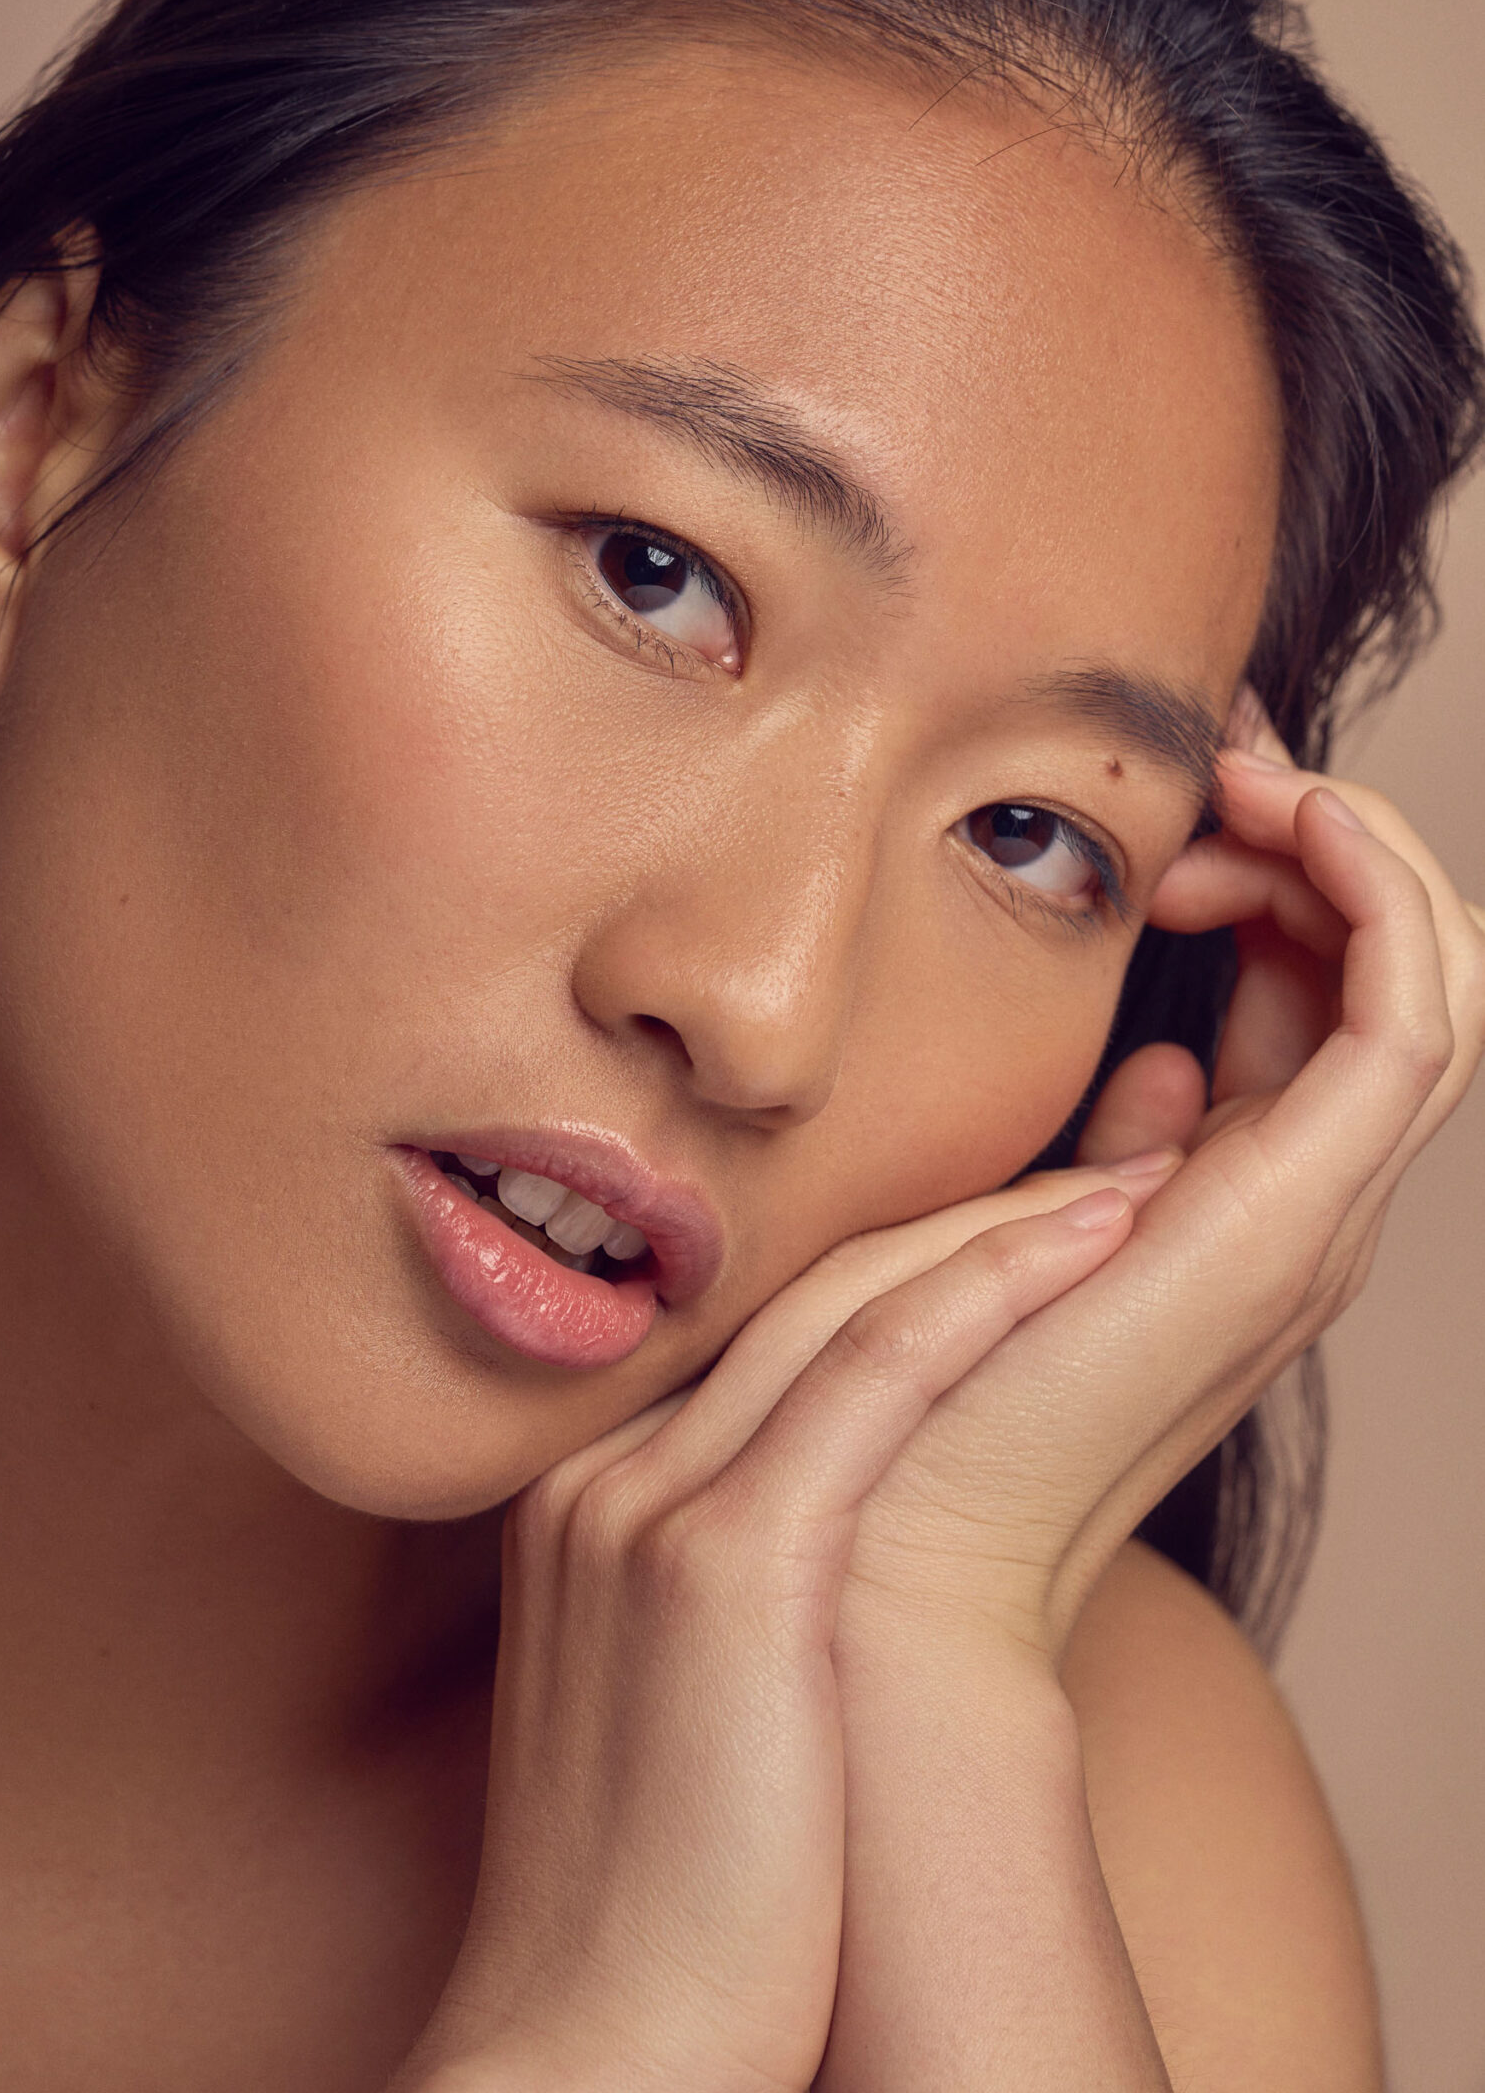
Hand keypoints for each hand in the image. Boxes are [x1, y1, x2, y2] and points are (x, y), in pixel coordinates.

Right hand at [389, 1168, 1152, 2092]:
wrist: (587, 2056)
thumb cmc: (662, 1913)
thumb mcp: (668, 1711)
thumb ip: (714, 1597)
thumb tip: (836, 1570)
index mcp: (580, 1503)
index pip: (757, 1337)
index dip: (896, 1269)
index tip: (1006, 1236)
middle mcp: (600, 1476)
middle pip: (802, 1297)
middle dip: (960, 1221)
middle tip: (1092, 1178)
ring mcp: (648, 1506)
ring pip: (850, 1310)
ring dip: (1001, 1232)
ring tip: (1122, 1189)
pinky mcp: (729, 1564)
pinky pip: (875, 1377)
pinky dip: (987, 1293)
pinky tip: (1085, 1248)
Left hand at [839, 717, 1484, 1661]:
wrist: (889, 1554)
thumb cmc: (907, 1390)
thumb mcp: (1010, 1222)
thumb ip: (1103, 1149)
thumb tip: (1160, 1064)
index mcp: (1239, 1203)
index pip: (1324, 999)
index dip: (1280, 870)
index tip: (1185, 792)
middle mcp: (1302, 1206)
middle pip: (1390, 976)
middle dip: (1323, 838)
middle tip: (1222, 763)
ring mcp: (1314, 1215)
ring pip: (1432, 982)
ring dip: (1356, 848)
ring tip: (1245, 783)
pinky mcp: (1295, 1214)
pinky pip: (1412, 1019)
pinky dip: (1381, 896)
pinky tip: (1293, 814)